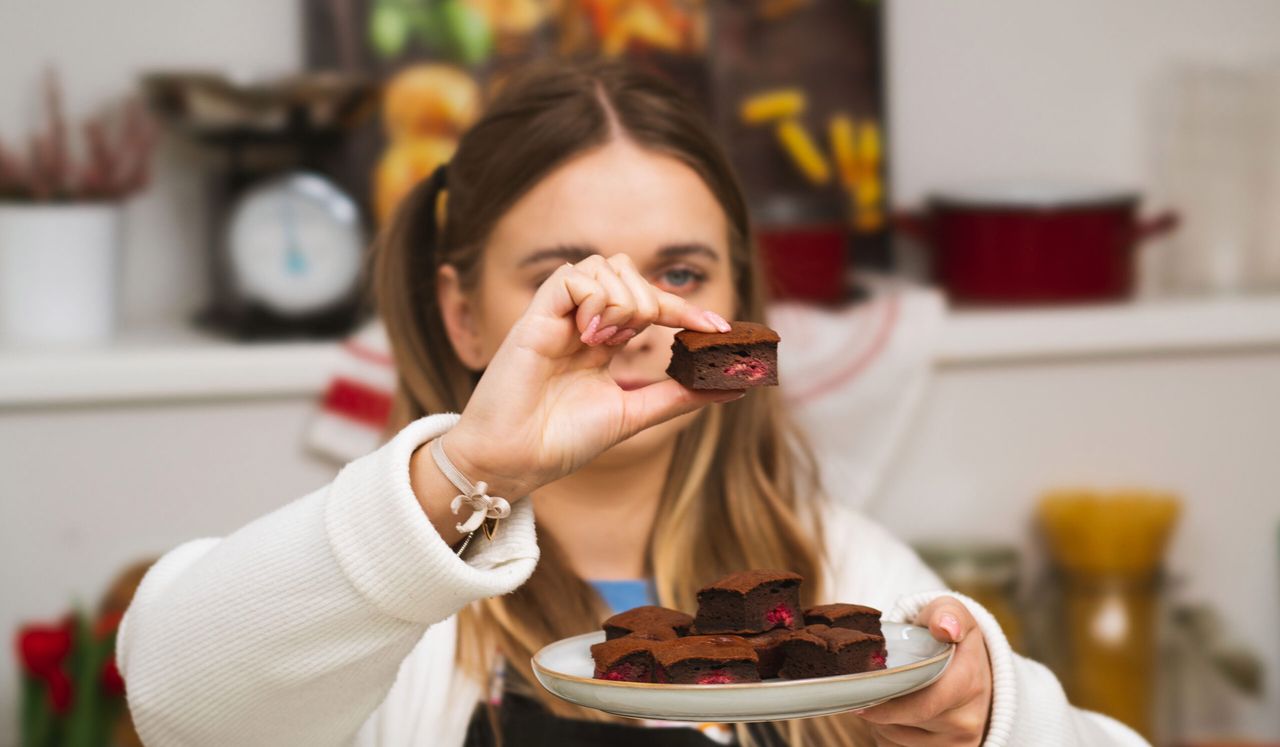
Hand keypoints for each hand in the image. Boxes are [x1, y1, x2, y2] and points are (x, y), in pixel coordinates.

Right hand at [444, 253, 738, 498]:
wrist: (515, 462)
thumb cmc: (562, 442)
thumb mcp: (633, 415)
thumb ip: (677, 396)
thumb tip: (732, 387)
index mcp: (601, 341)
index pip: (648, 302)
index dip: (685, 307)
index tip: (720, 327)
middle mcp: (580, 321)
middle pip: (626, 270)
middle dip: (652, 300)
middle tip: (633, 344)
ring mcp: (556, 316)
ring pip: (603, 266)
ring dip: (624, 302)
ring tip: (606, 344)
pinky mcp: (533, 317)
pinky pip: (572, 277)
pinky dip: (595, 300)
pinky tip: (590, 337)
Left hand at [855, 597, 992, 745]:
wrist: (972, 667)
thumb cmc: (951, 638)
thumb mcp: (950, 613)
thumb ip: (947, 613)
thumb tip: (945, 628)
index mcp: (969, 684)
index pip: (922, 704)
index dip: (887, 705)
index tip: (859, 700)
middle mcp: (968, 720)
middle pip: (905, 723)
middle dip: (879, 709)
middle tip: (865, 692)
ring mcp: (960, 742)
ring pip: (899, 739)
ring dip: (882, 722)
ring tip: (889, 696)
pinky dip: (889, 735)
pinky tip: (895, 715)